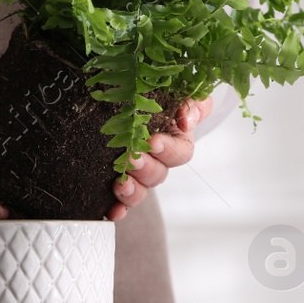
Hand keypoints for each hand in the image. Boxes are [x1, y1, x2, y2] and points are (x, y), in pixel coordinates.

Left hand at [108, 97, 213, 221]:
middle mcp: (159, 160)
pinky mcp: (121, 183)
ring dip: (134, 190)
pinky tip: (112, 212)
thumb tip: (185, 120)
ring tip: (121, 184)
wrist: (117, 97)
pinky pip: (122, 201)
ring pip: (142, 190)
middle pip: (160, 173)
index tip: (153, 142)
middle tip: (132, 159)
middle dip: (147, 168)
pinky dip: (118, 208)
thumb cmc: (148, 92)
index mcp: (175, 139)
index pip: (181, 151)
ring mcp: (139, 174)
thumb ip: (191, 101)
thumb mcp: (173, 90)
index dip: (169, 149)